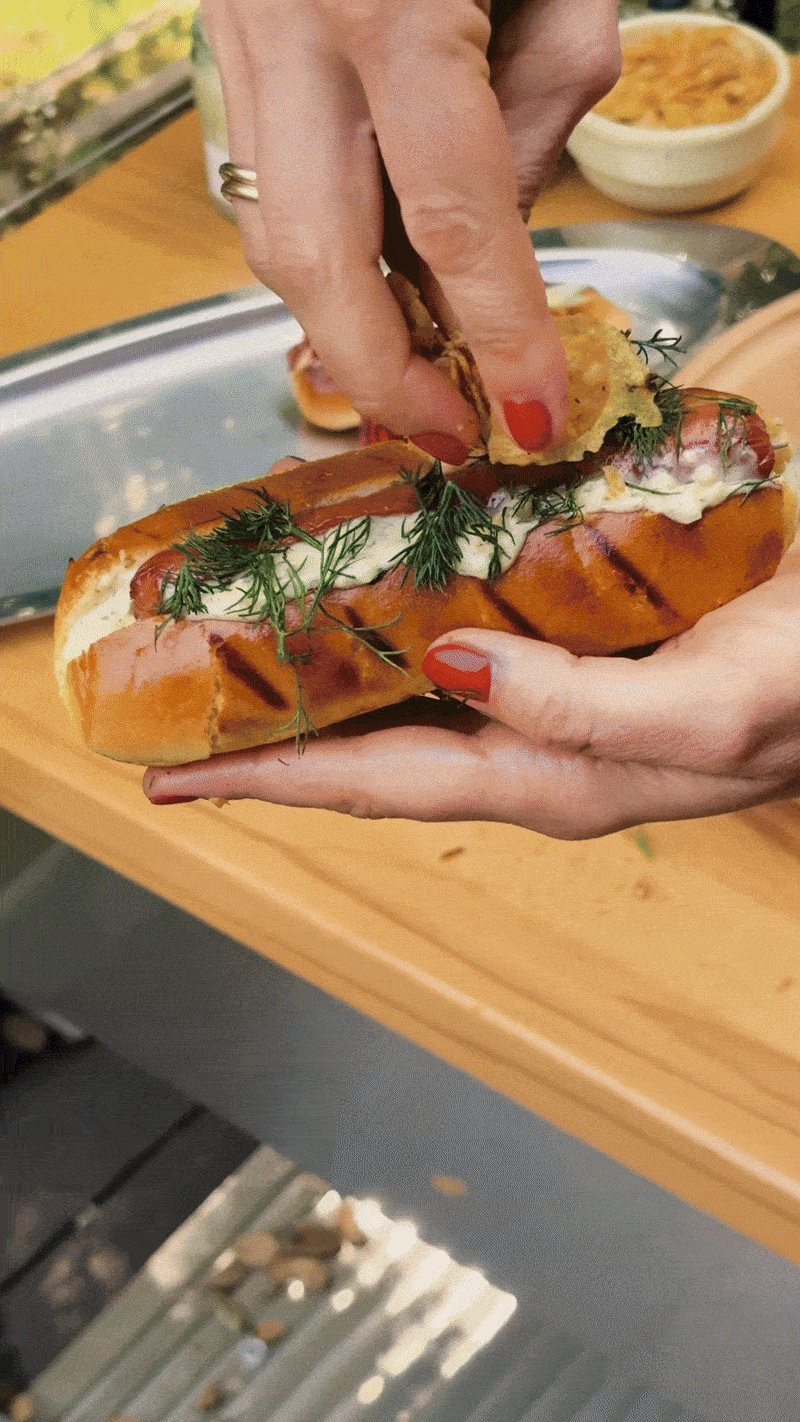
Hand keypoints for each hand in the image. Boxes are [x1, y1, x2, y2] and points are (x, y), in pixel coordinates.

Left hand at [143, 540, 799, 838]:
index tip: (169, 778)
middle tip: (177, 705)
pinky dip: (396, 615)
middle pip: (370, 748)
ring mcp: (551, 694)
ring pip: (406, 692)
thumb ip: (583, 710)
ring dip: (321, 676)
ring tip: (241, 645)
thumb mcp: (707, 712)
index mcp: (553, 777)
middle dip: (271, 737)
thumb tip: (450, 664)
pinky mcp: (577, 641)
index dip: (269, 783)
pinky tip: (368, 583)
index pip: (377, 784)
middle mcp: (534, 743)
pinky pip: (458, 634)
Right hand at [202, 0, 619, 454]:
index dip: (498, 335)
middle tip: (448, 431)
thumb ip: (541, 105)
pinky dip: (327, 257)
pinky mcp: (224, 53)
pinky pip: (267, 191)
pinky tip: (379, 285)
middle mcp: (288, 32)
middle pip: (317, 262)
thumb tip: (495, 250)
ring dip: (350, 325)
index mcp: (388, 4)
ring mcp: (239, 45)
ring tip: (422, 370)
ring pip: (275, 238)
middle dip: (386, 373)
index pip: (452, 219)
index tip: (533, 415)